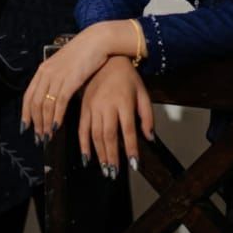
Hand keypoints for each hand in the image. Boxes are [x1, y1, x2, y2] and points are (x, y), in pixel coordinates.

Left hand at [22, 20, 135, 139]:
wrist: (97, 41)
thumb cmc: (83, 53)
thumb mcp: (64, 65)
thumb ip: (56, 78)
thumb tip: (53, 95)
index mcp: (43, 70)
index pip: (28, 95)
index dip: (26, 113)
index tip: (26, 126)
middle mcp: (47, 73)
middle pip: (35, 103)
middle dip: (36, 122)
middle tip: (39, 136)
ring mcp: (57, 77)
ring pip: (46, 105)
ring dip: (46, 123)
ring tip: (48, 136)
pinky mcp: (70, 81)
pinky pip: (59, 103)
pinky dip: (56, 117)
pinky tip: (57, 127)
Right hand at [80, 56, 154, 177]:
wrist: (108, 59)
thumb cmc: (128, 78)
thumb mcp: (143, 93)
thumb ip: (147, 116)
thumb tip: (150, 138)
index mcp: (123, 102)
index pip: (128, 130)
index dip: (131, 148)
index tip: (134, 164)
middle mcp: (106, 105)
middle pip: (109, 135)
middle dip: (112, 156)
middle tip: (114, 173)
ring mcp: (93, 106)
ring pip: (95, 134)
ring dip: (99, 154)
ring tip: (105, 169)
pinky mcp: (84, 107)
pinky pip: (82, 128)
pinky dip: (83, 144)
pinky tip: (86, 157)